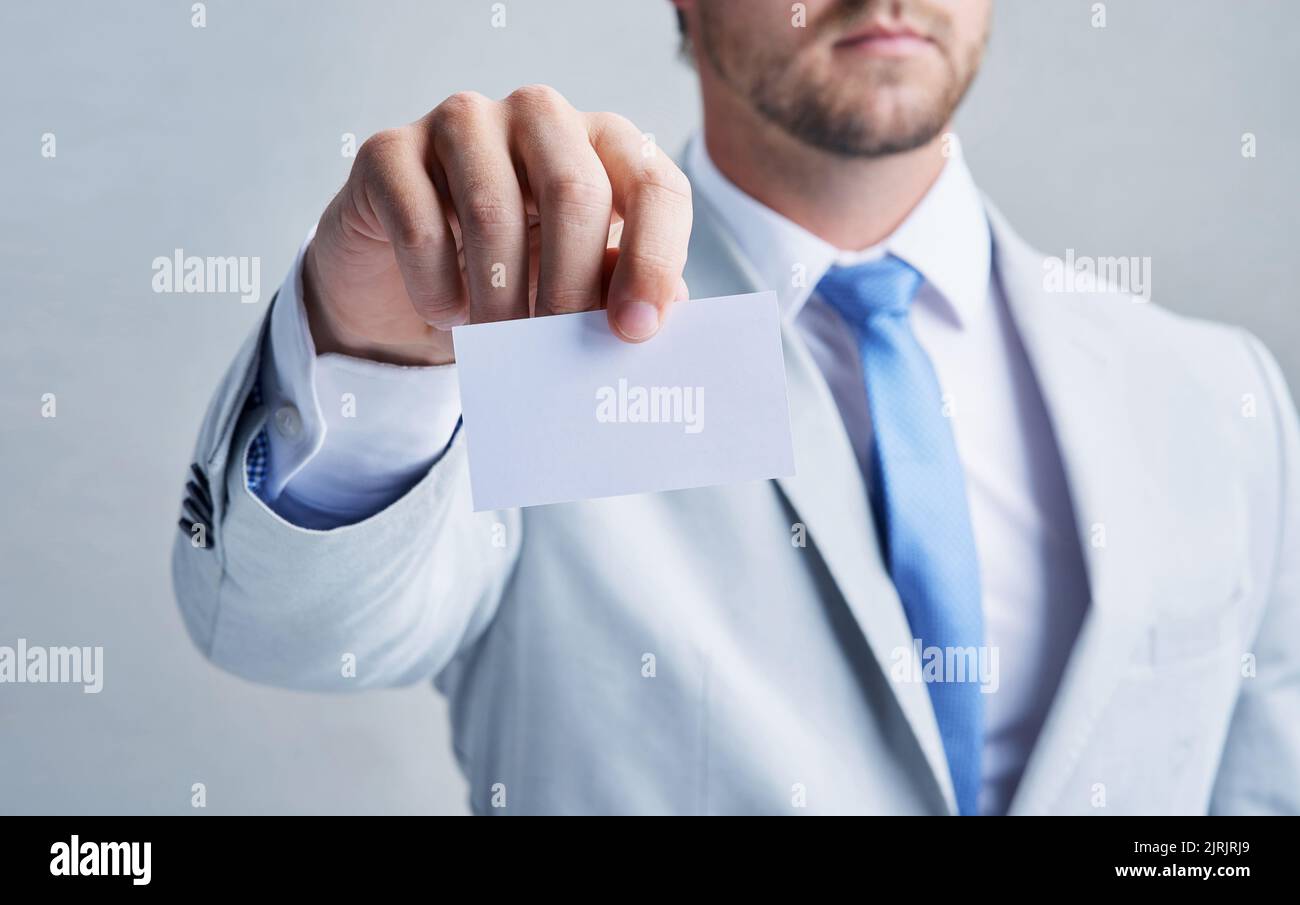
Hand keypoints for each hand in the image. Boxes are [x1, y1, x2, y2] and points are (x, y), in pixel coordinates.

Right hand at [302, 85, 692, 365]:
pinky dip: (438, 290)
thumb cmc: (513, 276)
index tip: (636, 332)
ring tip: (502, 344)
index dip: (653, 260)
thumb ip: (621, 287)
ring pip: (494, 212)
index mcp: (604, 141)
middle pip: (575, 193)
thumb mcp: (579, 284)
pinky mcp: (389, 150)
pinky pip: (421, 228)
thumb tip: (657, 317)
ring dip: (501, 301)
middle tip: (558, 352)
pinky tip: (448, 313)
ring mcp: (460, 121)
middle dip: (571, 289)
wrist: (404, 280)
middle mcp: (539, 115)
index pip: (654, 184)